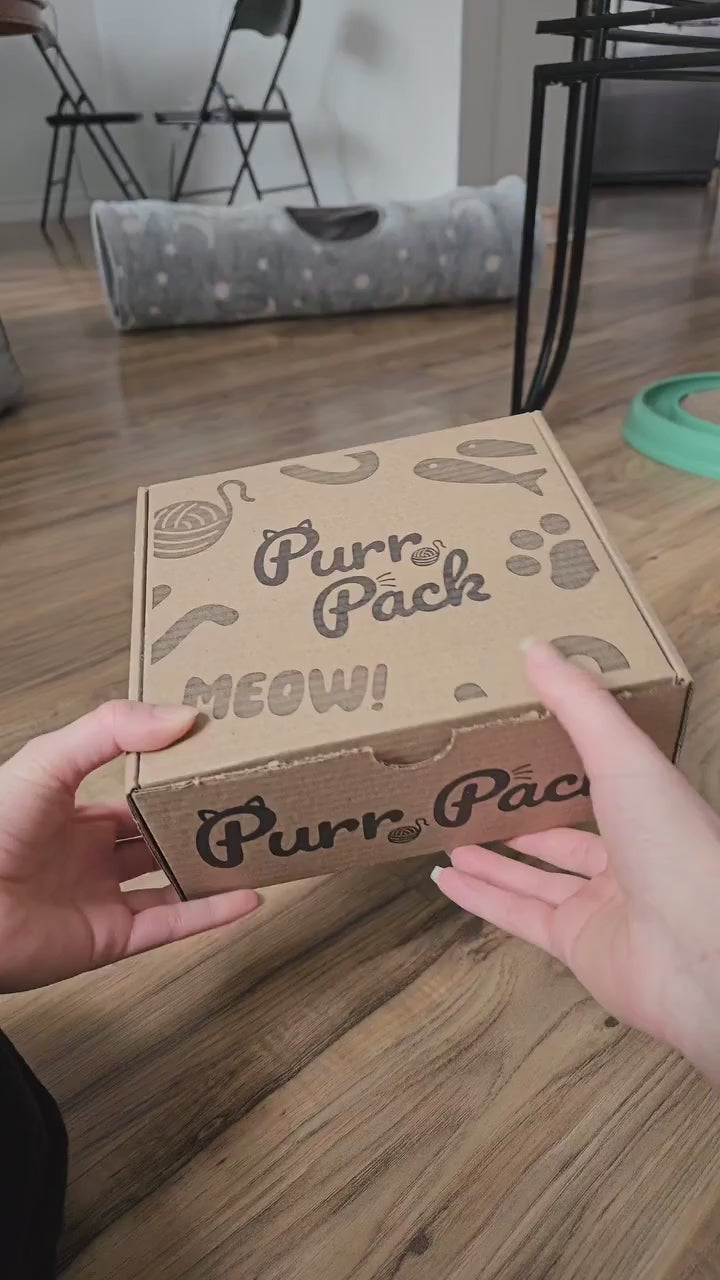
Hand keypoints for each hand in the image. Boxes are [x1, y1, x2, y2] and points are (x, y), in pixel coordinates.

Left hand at [0, 701, 259, 991]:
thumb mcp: (50, 761)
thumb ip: (112, 731)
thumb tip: (183, 717)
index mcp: (72, 815)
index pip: (134, 795)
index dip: (171, 781)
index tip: (212, 762)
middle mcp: (89, 858)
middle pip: (156, 840)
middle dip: (195, 825)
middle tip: (240, 805)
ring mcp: (102, 899)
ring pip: (171, 884)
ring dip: (210, 870)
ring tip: (253, 848)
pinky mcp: (111, 939)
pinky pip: (171, 925)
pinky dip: (211, 914)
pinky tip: (247, 897)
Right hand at [432, 640, 719, 1086]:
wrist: (698, 951)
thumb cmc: (675, 844)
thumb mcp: (624, 757)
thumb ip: (578, 703)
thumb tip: (533, 645)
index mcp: (650, 807)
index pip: (603, 777)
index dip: (563, 756)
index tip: (520, 732)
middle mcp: (629, 856)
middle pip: (565, 832)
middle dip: (521, 814)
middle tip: (475, 791)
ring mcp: (602, 905)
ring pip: (536, 877)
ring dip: (492, 857)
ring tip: (449, 834)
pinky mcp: (576, 945)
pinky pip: (519, 916)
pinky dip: (481, 898)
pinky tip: (446, 879)